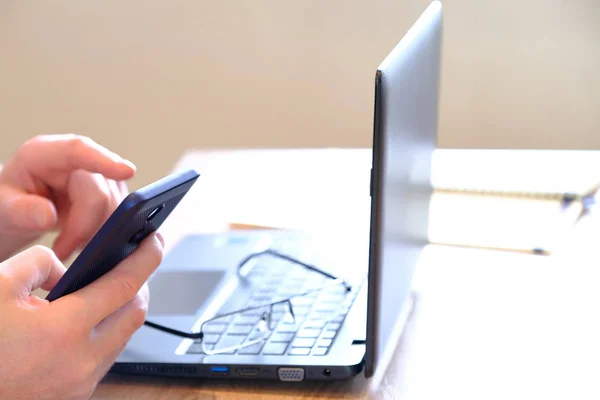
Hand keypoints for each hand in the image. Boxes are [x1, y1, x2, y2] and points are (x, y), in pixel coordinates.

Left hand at [0, 134, 135, 261]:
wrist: (20, 210)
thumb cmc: (11, 203)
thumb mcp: (4, 208)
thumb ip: (22, 211)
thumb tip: (48, 216)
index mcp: (44, 154)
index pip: (79, 151)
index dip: (105, 161)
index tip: (127, 171)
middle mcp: (76, 159)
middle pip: (99, 192)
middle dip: (84, 227)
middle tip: (62, 250)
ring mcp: (98, 174)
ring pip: (114, 207)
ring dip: (95, 232)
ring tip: (68, 243)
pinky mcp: (111, 190)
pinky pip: (118, 213)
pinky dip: (103, 231)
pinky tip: (83, 238)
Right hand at [0, 233, 163, 399]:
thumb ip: (40, 264)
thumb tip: (66, 269)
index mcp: (63, 330)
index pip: (124, 284)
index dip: (146, 257)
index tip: (155, 239)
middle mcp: (81, 361)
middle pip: (136, 312)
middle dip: (140, 283)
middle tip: (131, 261)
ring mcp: (79, 383)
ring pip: (124, 336)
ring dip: (124, 309)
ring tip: (108, 287)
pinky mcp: (73, 395)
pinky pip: (107, 357)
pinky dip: (108, 332)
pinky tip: (89, 319)